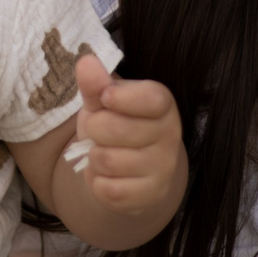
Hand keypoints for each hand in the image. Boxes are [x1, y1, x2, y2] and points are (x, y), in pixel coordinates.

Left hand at [72, 53, 183, 217]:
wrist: (131, 170)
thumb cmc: (116, 126)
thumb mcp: (104, 102)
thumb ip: (96, 84)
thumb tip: (86, 61)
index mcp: (163, 104)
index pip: (152, 98)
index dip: (121, 98)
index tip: (105, 98)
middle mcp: (171, 135)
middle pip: (115, 129)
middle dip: (94, 129)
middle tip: (98, 130)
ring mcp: (163, 168)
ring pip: (107, 161)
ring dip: (94, 157)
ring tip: (104, 152)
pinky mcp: (151, 195)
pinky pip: (108, 190)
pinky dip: (97, 182)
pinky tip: (108, 176)